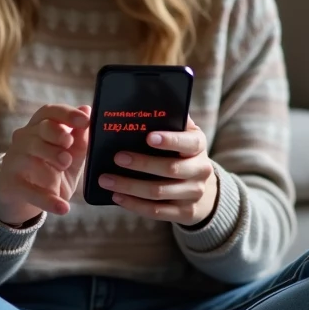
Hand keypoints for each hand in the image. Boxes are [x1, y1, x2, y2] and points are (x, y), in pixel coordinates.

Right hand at [0, 104, 90, 226]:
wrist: (21, 200)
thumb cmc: (48, 172)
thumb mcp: (69, 158)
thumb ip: (80, 140)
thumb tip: (88, 111)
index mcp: (40, 129)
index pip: (50, 112)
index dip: (67, 113)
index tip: (85, 120)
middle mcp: (25, 139)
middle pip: (40, 127)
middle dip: (58, 132)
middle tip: (69, 144)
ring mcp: (15, 160)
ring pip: (30, 148)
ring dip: (51, 154)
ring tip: (65, 165)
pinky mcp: (11, 184)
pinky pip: (28, 190)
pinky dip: (46, 200)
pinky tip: (63, 208)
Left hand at [99, 117, 217, 225]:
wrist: (203, 188)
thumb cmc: (182, 152)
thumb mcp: (183, 134)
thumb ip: (170, 118)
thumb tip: (147, 96)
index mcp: (199, 145)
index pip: (188, 142)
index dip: (170, 140)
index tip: (148, 137)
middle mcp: (200, 170)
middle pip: (170, 169)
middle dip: (141, 164)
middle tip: (117, 158)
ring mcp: (193, 193)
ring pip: (159, 193)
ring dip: (130, 187)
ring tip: (106, 179)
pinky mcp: (185, 213)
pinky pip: (157, 211)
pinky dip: (134, 205)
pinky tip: (117, 197)